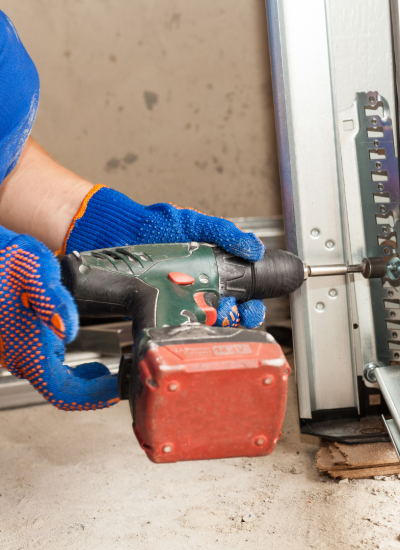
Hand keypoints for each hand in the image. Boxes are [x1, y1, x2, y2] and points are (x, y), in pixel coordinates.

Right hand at [0, 226, 118, 409]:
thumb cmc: (7, 259)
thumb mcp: (33, 268)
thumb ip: (52, 298)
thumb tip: (67, 329)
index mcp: (24, 345)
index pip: (61, 391)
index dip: (91, 397)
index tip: (116, 390)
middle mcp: (18, 355)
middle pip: (59, 391)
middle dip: (92, 391)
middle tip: (119, 382)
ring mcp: (17, 352)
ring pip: (53, 382)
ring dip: (82, 383)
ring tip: (106, 372)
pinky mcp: (19, 345)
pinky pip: (47, 369)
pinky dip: (70, 372)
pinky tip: (86, 363)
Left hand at [63, 186, 265, 327]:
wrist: (113, 232)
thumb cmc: (152, 225)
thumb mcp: (193, 224)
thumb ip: (223, 232)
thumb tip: (254, 247)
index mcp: (211, 268)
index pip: (239, 292)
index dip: (251, 303)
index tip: (254, 306)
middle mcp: (197, 287)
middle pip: (227, 313)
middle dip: (238, 318)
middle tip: (237, 315)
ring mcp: (178, 300)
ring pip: (205, 322)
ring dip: (216, 326)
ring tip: (215, 319)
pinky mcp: (158, 309)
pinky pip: (177, 326)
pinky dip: (187, 331)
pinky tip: (192, 329)